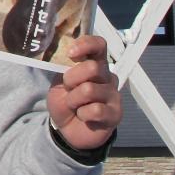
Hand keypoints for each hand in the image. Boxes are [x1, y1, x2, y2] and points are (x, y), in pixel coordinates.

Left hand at [47, 33, 120, 151]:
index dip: (86, 45)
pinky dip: (83, 114)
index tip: (70, 53)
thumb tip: (66, 53)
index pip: (99, 45)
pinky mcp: (116, 113)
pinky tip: (84, 116)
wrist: (68, 129)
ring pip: (89, 90)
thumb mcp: (59, 83)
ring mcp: (113, 94)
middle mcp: (107, 76)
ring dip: (74, 100)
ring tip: (75, 106)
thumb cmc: (65, 101)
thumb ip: (64, 68)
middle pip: (92, 68)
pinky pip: (96, 110)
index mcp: (95, 63)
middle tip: (68, 90)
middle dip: (71, 80)